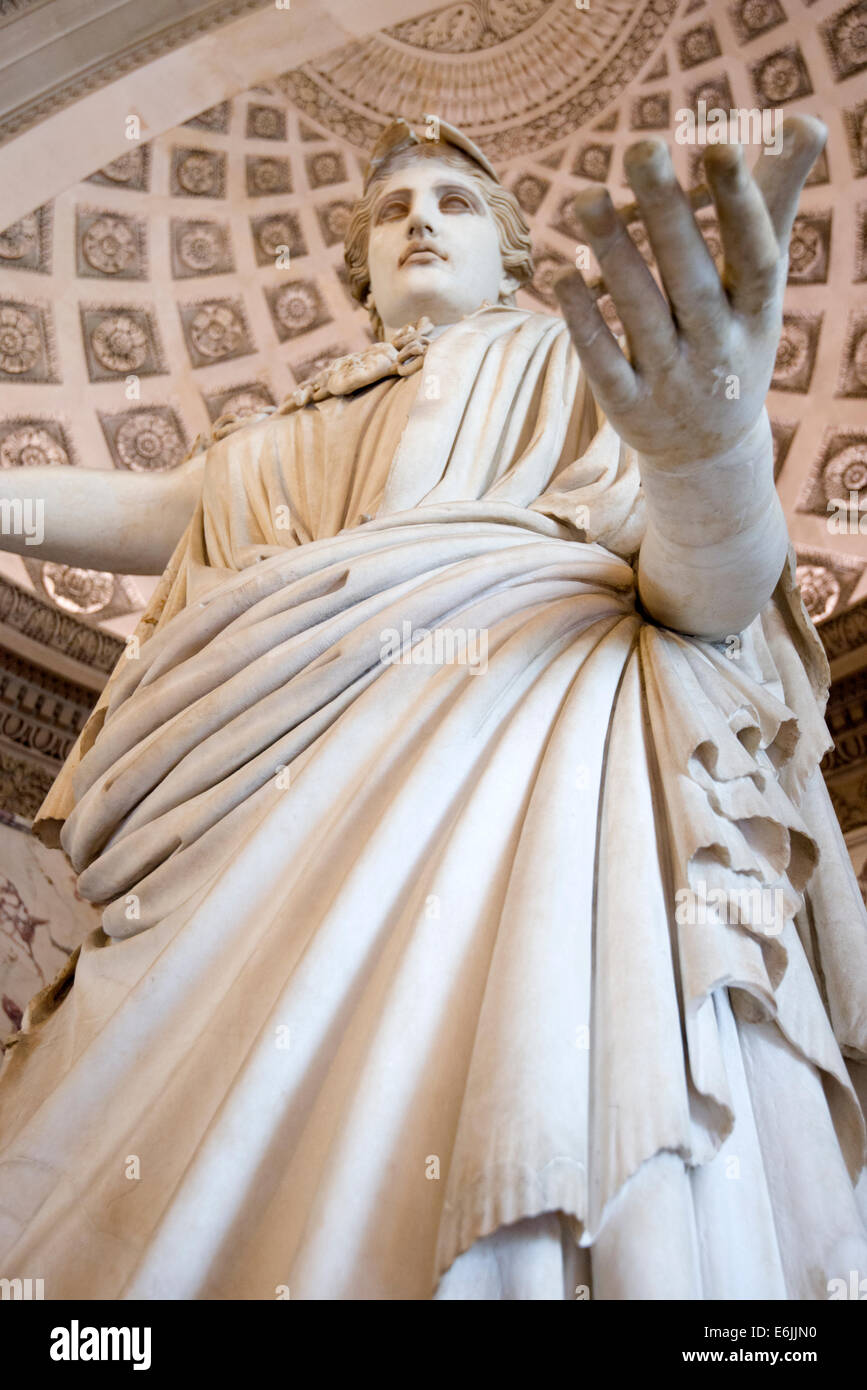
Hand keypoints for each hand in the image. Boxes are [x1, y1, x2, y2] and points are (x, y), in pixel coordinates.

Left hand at [552, 116, 825, 466]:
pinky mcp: (629, 407)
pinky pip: (603, 362)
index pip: (754, 254)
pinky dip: (584, 321)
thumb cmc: (734, 338)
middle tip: (643, 147)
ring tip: (587, 196)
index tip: (720, 144)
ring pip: (641, 313)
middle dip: (668, 214)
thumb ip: (775, 202)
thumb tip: (806, 119)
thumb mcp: (762, 283)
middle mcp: (717, 346)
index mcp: (757, 312)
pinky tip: (561, 275)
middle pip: (691, 278)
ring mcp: (672, 381)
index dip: (740, 203)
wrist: (710, 452)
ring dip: (614, 255)